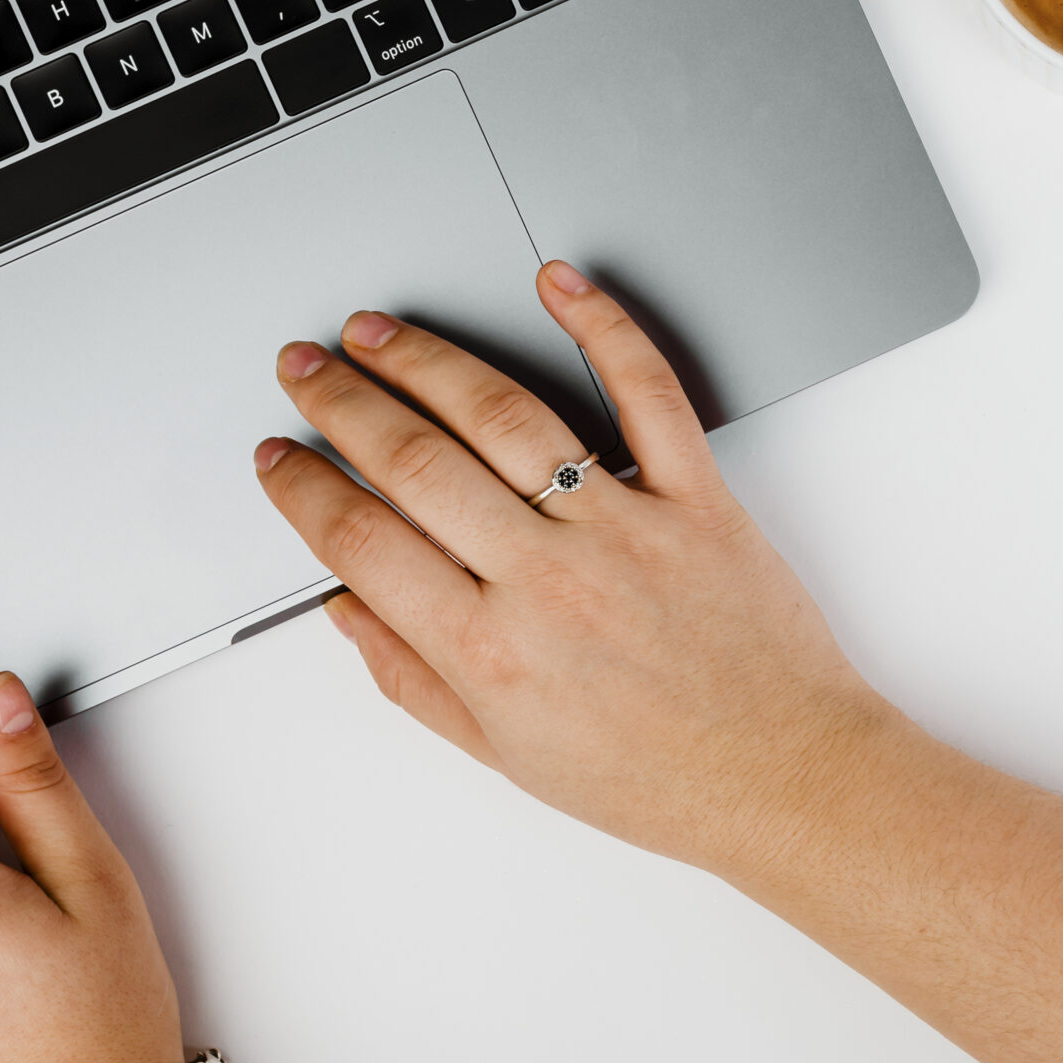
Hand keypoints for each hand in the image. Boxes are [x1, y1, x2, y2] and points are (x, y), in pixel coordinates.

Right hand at [254, 262, 906, 876]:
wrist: (783, 778)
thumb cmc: (660, 777)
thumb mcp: (507, 754)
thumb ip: (414, 678)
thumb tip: (347, 609)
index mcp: (490, 652)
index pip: (362, 543)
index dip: (304, 490)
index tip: (278, 458)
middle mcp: (549, 581)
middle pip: (416, 461)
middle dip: (342, 403)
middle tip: (306, 368)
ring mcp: (625, 529)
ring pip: (506, 416)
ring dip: (427, 361)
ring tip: (378, 333)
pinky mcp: (697, 499)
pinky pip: (645, 394)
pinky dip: (601, 327)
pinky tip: (554, 285)